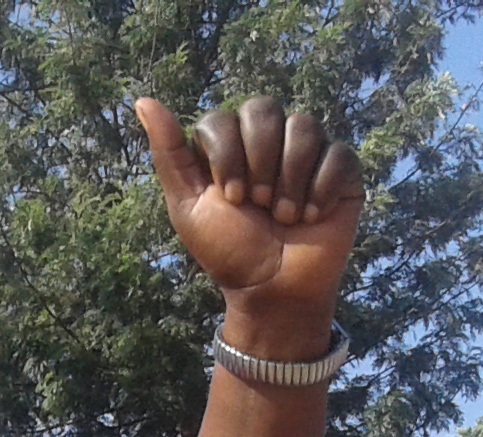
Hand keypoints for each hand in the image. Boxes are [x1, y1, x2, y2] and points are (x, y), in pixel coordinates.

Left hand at [135, 95, 361, 349]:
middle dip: (260, 162)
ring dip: (290, 178)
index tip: (231, 200)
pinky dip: (321, 188)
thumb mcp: (188, 205)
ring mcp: (305, 150)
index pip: (223, 120)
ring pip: (303, 126)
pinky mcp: (340, 167)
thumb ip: (169, 154)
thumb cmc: (228, 250)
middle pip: (263, 109)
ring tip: (285, 217)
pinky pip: (337, 152)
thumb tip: (142, 101)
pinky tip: (312, 216)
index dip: (228, 157)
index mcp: (228, 145)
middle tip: (259, 205)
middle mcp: (267, 139)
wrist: (273, 288)